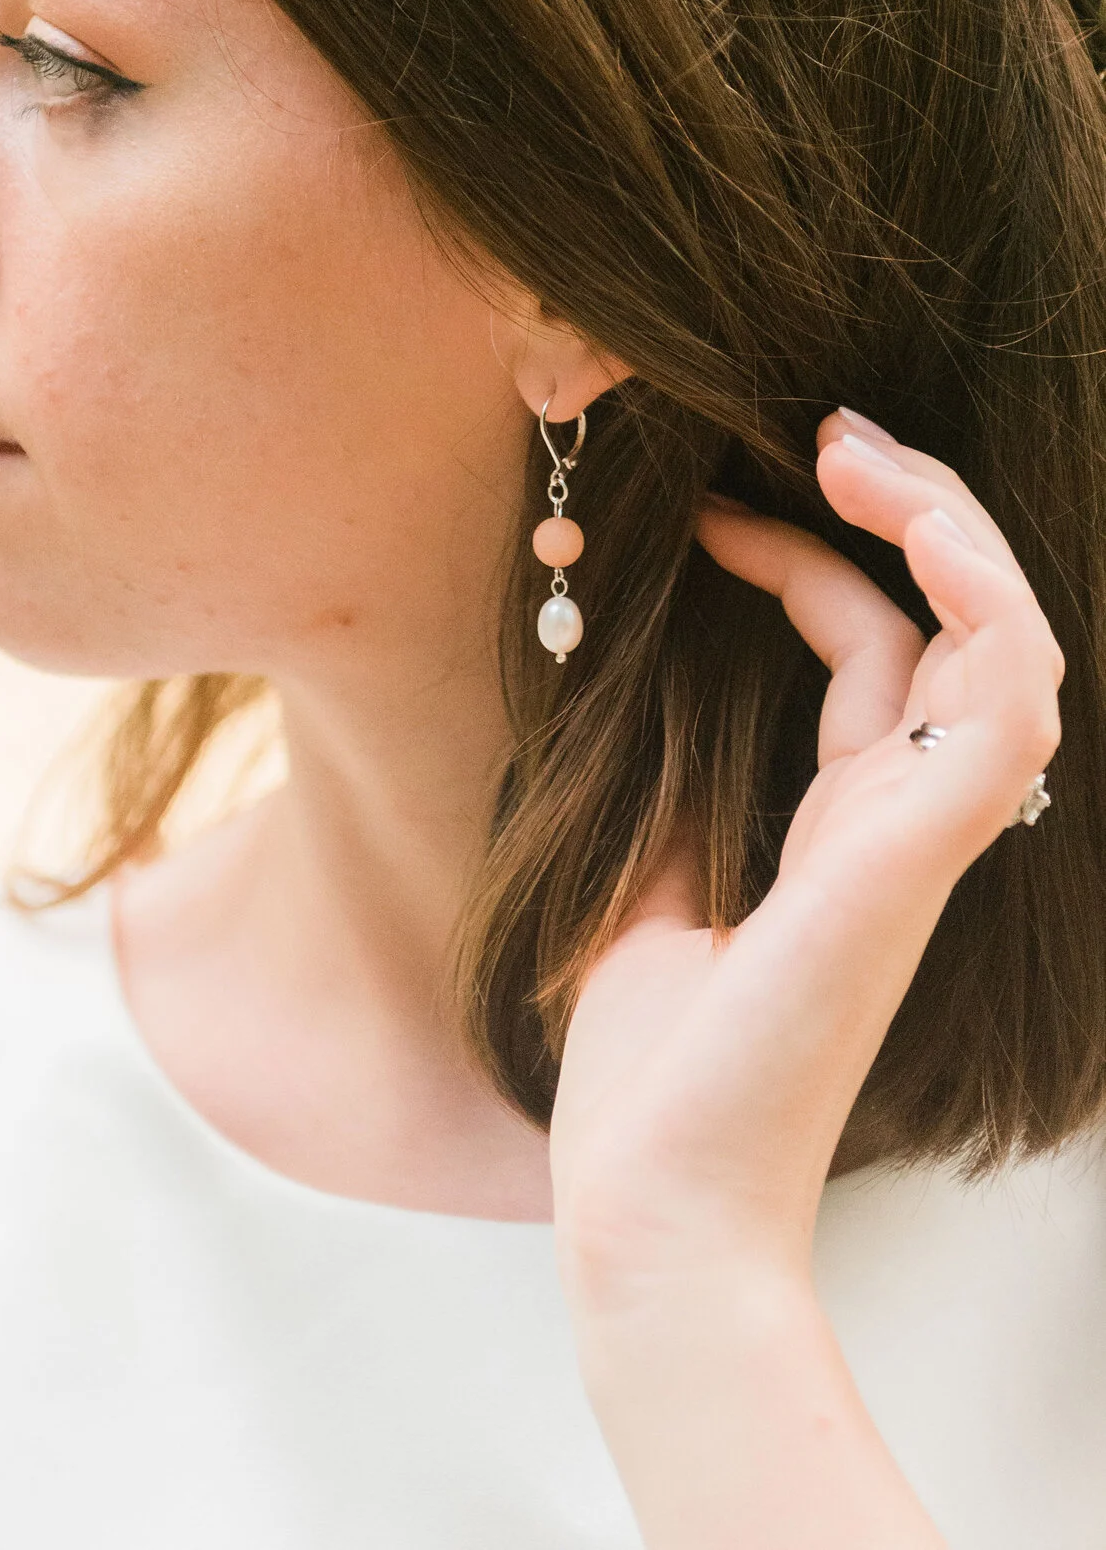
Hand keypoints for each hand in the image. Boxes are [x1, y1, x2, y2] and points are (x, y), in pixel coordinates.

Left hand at [548, 414, 1062, 1544]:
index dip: (799, 558)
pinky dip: (977, 600)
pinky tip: (905, 527)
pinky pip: (1003, 703)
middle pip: (954, 626)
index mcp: (840, 827)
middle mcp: (899, 822)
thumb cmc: (641, 1065)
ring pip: (1005, 645)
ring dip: (949, 529)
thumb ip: (666, 768)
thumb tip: (619, 648)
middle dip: (909, 509)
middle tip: (830, 427)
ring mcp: (921, 839)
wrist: (650, 1197)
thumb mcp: (638, 867)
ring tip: (856, 447)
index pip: (866, 653)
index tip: (701, 512)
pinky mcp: (917, 856)